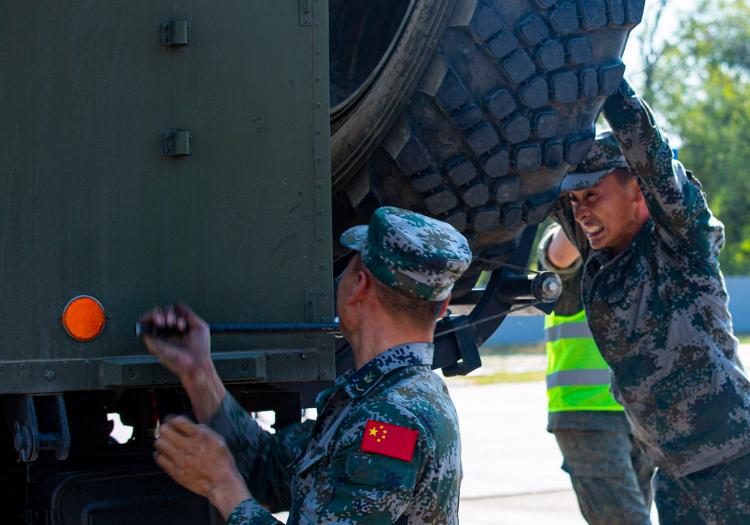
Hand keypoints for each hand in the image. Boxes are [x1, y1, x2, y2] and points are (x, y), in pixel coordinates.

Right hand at [140, 304, 224, 419]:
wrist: (195, 363)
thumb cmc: (200, 350)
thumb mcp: (199, 326)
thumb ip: (188, 313)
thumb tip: (177, 304)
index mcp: (178, 328)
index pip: (171, 313)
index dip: (175, 313)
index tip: (182, 322)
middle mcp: (168, 332)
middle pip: (160, 312)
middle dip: (167, 313)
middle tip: (174, 322)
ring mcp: (159, 336)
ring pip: (152, 316)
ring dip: (159, 314)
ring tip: (168, 323)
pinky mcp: (152, 341)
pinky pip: (144, 325)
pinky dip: (151, 319)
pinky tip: (162, 324)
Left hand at [154, 415, 250, 518]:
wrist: (221, 482)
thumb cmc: (221, 461)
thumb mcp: (218, 439)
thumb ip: (204, 430)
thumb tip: (193, 425)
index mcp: (199, 436)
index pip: (178, 421)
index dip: (173, 418)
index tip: (172, 420)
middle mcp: (188, 446)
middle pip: (165, 430)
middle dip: (165, 428)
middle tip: (167, 430)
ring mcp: (180, 459)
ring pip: (159, 443)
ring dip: (162, 440)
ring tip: (166, 442)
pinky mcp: (174, 471)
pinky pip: (159, 458)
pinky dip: (160, 454)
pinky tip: (166, 454)